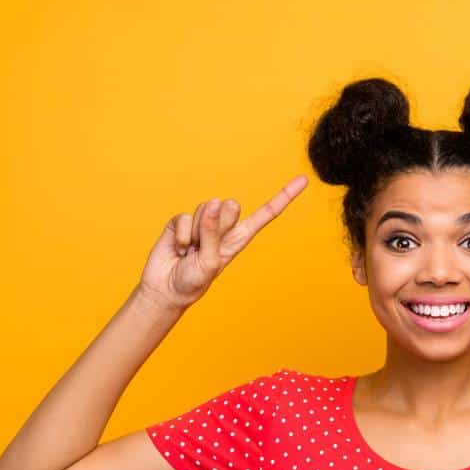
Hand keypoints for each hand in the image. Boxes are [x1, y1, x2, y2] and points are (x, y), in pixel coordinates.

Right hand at [137, 175, 308, 309]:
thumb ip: (213, 234)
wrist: (166, 289)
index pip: (266, 214)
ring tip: (190, 250)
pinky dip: (180, 235)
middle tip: (205, 246)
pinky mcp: (182, 222)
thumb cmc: (193, 281)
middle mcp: (224, 227)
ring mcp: (203, 223)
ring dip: (196, 233)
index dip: (284, 197)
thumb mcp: (209, 263)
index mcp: (240, 238)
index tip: (304, 180)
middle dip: (217, 224)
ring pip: (206, 208)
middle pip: (231, 205)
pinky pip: (183, 217)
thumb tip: (214, 204)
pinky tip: (178, 248)